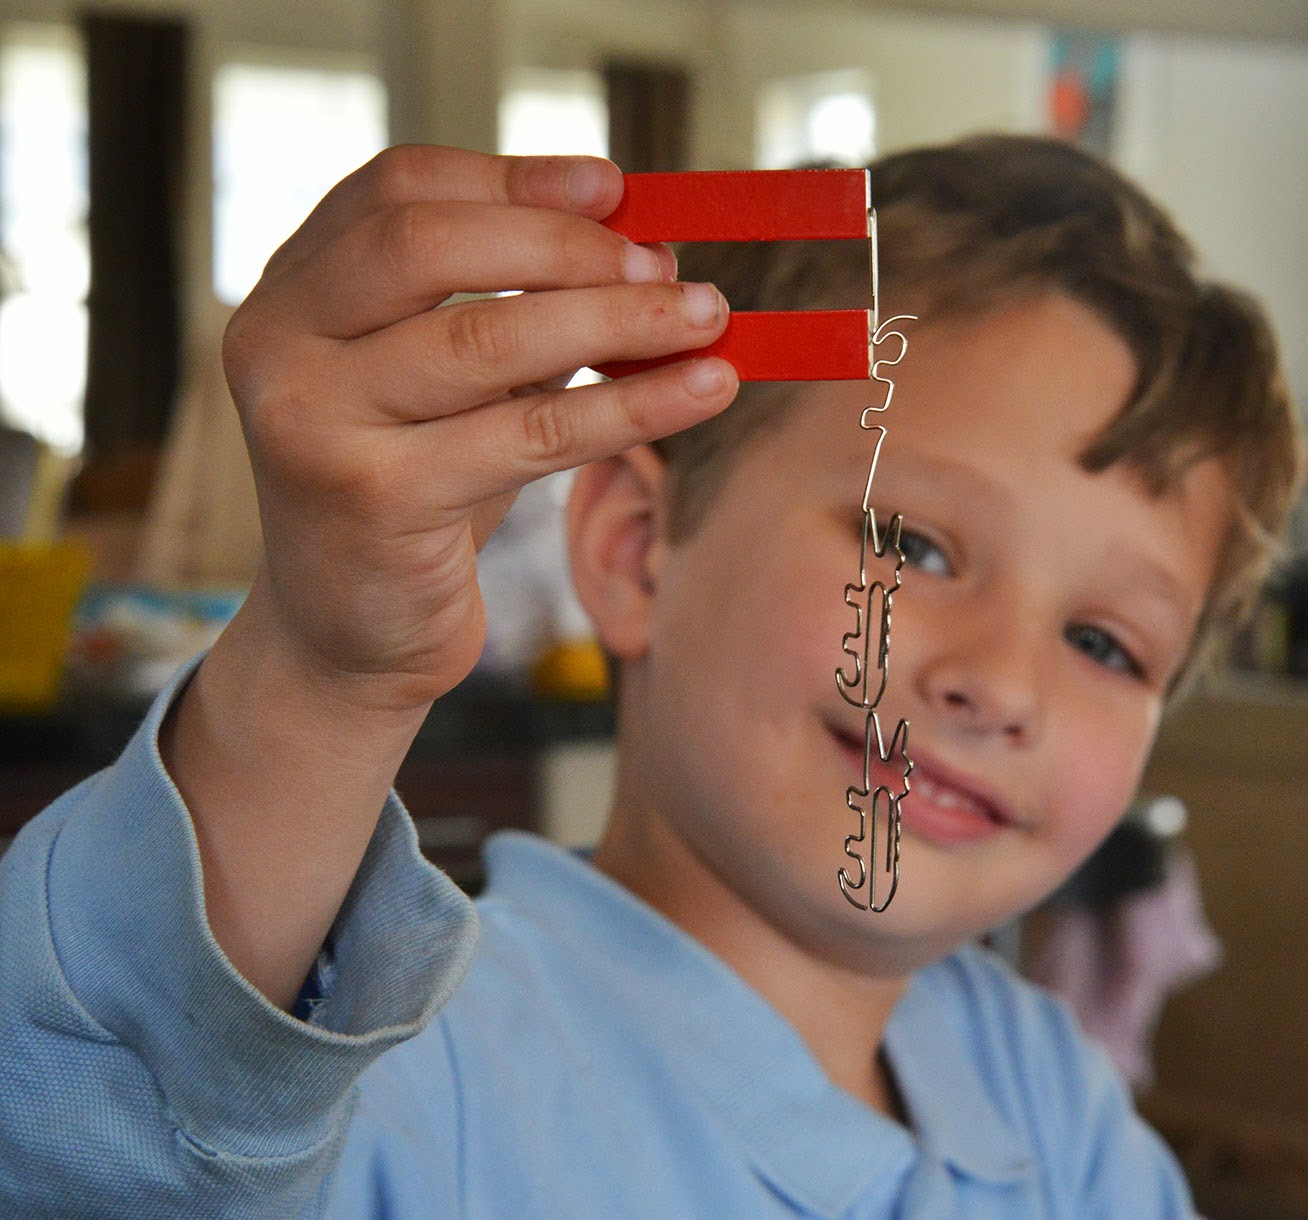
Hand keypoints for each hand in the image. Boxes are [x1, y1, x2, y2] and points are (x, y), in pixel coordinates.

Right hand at [222, 145, 736, 713]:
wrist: (350, 634)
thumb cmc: (415, 496)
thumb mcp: (453, 389)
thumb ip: (520, 312)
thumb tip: (649, 256)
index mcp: (293, 291)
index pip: (399, 189)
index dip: (513, 177)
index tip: (612, 186)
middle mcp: (278, 342)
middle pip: (428, 247)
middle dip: (566, 246)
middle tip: (667, 267)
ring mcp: (312, 420)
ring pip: (485, 341)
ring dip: (617, 320)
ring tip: (708, 320)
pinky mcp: (371, 496)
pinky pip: (527, 433)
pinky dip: (628, 407)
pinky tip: (701, 389)